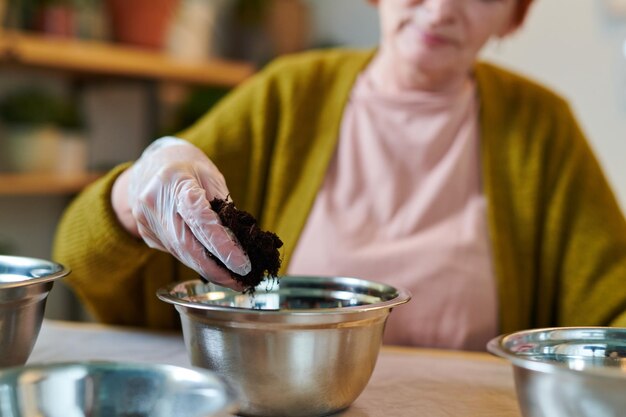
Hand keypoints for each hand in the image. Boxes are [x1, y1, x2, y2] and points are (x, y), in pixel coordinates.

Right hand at [112, 137, 250, 287]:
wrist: (151, 165)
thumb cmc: (188, 167)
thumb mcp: (211, 176)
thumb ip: (223, 207)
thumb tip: (240, 243)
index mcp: (176, 182)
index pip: (200, 218)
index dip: (221, 244)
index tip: (242, 264)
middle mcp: (155, 202)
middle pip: (186, 244)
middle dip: (215, 268)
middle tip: (240, 281)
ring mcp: (146, 220)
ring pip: (180, 253)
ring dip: (207, 269)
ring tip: (232, 279)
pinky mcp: (146, 233)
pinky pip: (175, 251)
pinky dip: (195, 260)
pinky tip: (212, 266)